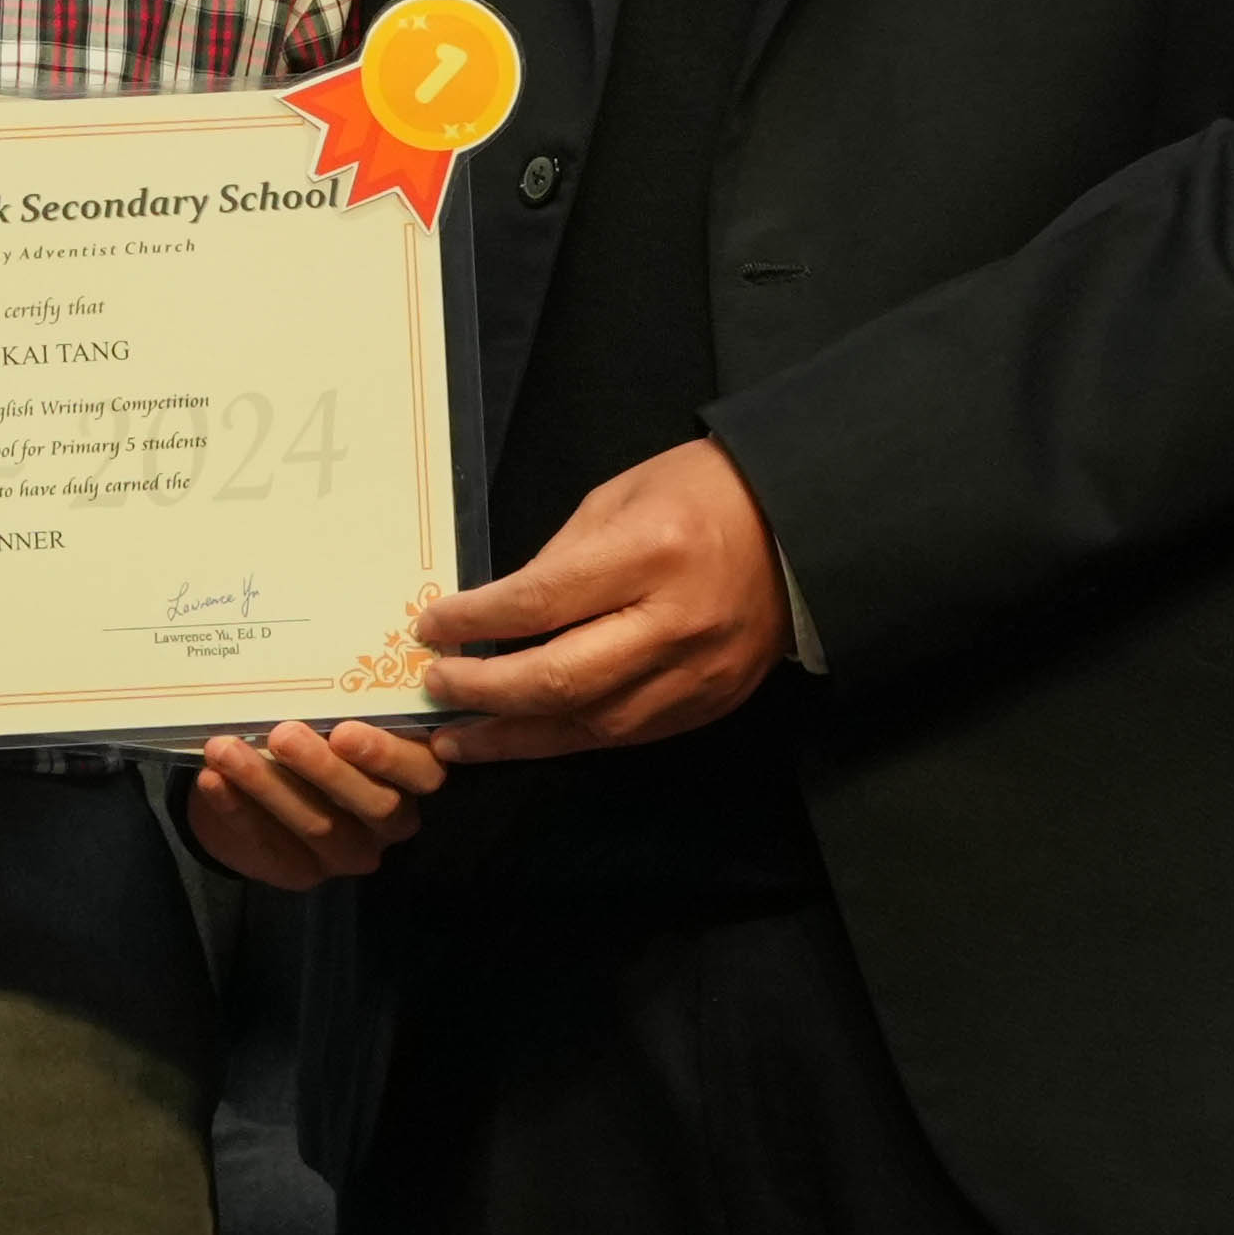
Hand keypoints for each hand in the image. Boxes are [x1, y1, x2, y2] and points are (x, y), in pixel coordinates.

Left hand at [187, 719, 442, 887]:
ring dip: (267, 785)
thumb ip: (342, 699)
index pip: (421, 772)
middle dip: (323, 769)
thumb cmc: (315, 728)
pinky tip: (213, 779)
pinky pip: (271, 844)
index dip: (387, 755)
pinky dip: (238, 809)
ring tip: (226, 749)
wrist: (261, 782)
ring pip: (318, 825)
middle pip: (373, 803)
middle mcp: (391, 818)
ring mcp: (349, 852)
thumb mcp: (338, 711)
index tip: (344, 730)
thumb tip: (313, 656)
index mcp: (413, 772)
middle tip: (282, 735)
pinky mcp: (303, 872)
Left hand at [413, 434, 793, 763]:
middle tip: (435, 687)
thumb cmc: (702, 495)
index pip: (542, 602)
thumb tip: (498, 615)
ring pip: (590, 726)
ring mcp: (697, 674)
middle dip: (485, 690)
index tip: (432, 627)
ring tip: (460, 738)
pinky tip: (526, 737)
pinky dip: (568, 739)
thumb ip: (558, 559)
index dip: (476, 621)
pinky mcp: (709, 704)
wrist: (801, 532)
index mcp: (650, 553)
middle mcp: (674, 623)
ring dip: (515, 737)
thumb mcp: (619, 497)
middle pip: (561, 679)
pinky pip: (625, 736)